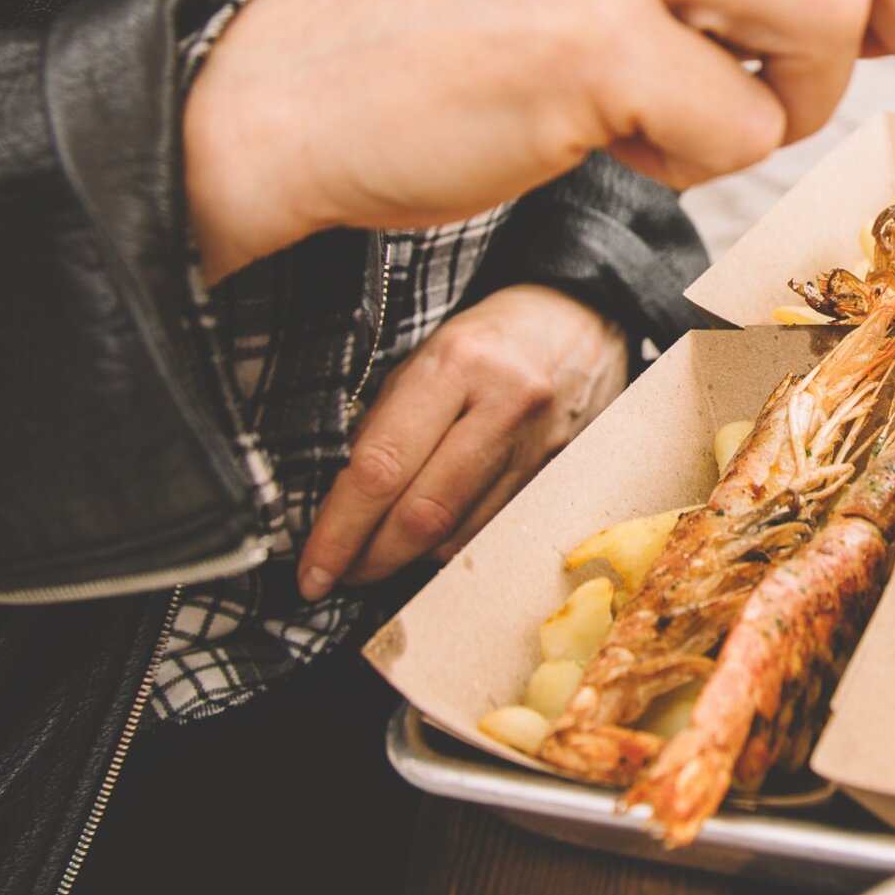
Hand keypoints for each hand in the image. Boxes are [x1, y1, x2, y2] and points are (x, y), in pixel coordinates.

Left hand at [296, 285, 625, 596]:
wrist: (581, 319)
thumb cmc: (487, 339)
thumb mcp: (425, 357)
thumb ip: (385, 426)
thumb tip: (341, 505)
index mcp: (457, 364)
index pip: (383, 466)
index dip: (340, 529)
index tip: (313, 569)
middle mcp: (504, 406)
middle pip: (424, 514)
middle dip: (371, 558)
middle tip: (337, 575)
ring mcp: (540, 446)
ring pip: (460, 535)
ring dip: (409, 559)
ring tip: (378, 555)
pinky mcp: (560, 474)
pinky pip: (493, 530)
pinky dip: (452, 544)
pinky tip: (430, 538)